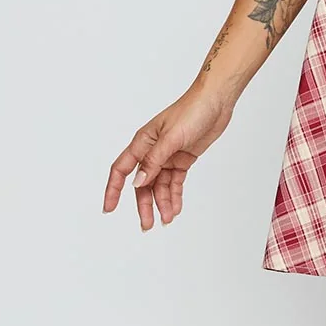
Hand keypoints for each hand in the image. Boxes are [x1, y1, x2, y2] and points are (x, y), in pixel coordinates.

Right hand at [103, 83, 234, 229]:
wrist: (216, 101)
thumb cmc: (192, 111)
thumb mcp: (171, 138)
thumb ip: (154, 161)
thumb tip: (138, 183)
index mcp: (143, 142)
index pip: (121, 169)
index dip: (113, 189)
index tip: (109, 208)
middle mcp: (152, 150)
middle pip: (143, 183)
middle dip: (144, 204)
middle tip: (147, 224)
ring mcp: (168, 156)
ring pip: (160, 185)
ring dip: (162, 203)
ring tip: (167, 219)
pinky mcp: (183, 158)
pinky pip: (175, 181)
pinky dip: (175, 195)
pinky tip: (176, 208)